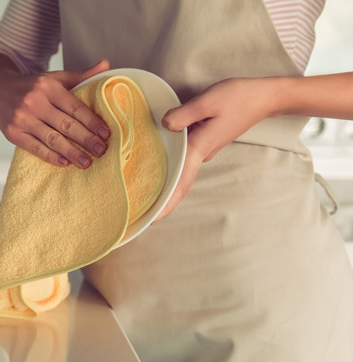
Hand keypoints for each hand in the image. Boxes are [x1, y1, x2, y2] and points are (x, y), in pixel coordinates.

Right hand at [0, 59, 111, 168]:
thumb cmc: (30, 87)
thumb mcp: (54, 77)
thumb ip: (80, 75)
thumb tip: (106, 65)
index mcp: (47, 86)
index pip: (74, 107)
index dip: (91, 121)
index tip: (105, 134)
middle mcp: (34, 102)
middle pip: (65, 125)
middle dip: (86, 139)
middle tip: (101, 151)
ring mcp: (22, 119)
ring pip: (52, 139)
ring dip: (71, 152)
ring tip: (87, 162)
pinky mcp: (13, 133)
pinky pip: (35, 148)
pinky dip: (50, 156)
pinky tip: (64, 162)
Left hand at [154, 77, 280, 220]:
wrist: (264, 97)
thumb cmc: (238, 98)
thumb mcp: (207, 102)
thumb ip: (183, 115)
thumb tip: (165, 125)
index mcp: (200, 148)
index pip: (181, 183)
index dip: (167, 203)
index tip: (154, 220)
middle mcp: (202, 154)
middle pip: (179, 181)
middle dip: (162, 197)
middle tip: (141, 210)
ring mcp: (205, 149)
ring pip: (181, 167)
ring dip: (165, 179)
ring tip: (144, 190)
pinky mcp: (207, 141)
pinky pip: (186, 156)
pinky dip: (173, 162)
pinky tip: (160, 162)